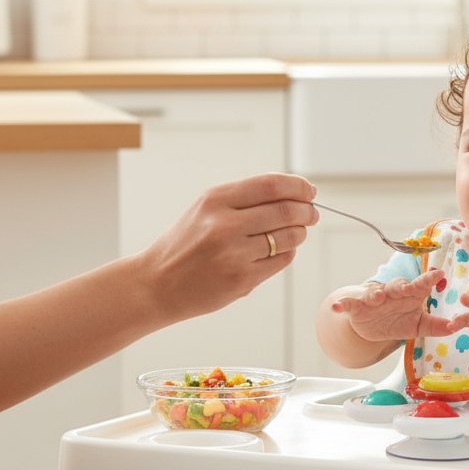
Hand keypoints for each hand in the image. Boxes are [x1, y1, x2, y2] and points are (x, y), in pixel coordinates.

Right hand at [135, 173, 317, 322]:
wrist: (156, 283)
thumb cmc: (185, 244)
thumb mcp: (204, 209)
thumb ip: (244, 199)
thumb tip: (294, 193)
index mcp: (215, 200)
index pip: (270, 185)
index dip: (297, 186)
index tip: (309, 190)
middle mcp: (224, 225)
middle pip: (286, 211)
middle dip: (307, 211)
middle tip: (312, 213)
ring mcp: (234, 254)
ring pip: (289, 237)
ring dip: (300, 232)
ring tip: (297, 232)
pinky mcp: (242, 279)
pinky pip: (281, 260)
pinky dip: (288, 252)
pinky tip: (280, 250)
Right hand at [331, 268, 453, 342]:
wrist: (373, 326)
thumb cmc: (399, 320)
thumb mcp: (418, 325)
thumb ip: (435, 326)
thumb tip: (455, 327)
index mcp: (410, 295)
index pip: (421, 285)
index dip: (429, 279)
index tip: (439, 274)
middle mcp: (392, 293)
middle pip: (397, 285)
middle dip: (402, 285)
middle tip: (407, 288)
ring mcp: (374, 299)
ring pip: (374, 292)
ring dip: (375, 293)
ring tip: (377, 296)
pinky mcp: (357, 307)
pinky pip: (349, 304)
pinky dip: (342, 304)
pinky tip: (336, 307)